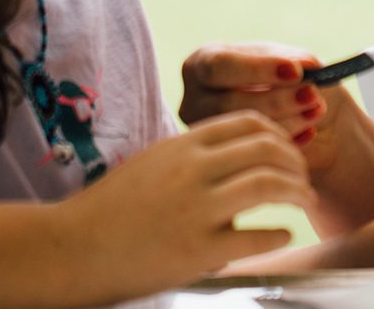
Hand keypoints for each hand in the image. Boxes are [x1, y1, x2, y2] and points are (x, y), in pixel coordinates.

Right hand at [57, 111, 315, 303]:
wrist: (69, 248)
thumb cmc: (108, 210)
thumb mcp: (151, 165)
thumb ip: (190, 157)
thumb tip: (232, 156)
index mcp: (181, 146)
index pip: (249, 122)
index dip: (280, 133)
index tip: (290, 148)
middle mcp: (192, 170)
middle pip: (268, 148)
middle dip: (296, 160)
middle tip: (304, 177)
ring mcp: (196, 209)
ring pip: (270, 184)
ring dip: (298, 191)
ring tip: (304, 200)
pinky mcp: (198, 250)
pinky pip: (256, 236)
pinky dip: (279, 234)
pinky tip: (283, 235)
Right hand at [178, 43, 330, 158]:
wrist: (293, 116)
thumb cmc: (286, 82)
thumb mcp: (291, 62)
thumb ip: (297, 59)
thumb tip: (306, 67)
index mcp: (202, 64)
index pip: (219, 65)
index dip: (258, 68)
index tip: (296, 71)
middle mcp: (193, 101)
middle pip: (227, 104)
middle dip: (277, 100)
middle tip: (313, 95)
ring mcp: (204, 136)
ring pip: (239, 135)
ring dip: (286, 121)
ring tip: (314, 111)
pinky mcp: (221, 162)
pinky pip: (251, 159)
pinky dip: (286, 144)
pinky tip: (307, 133)